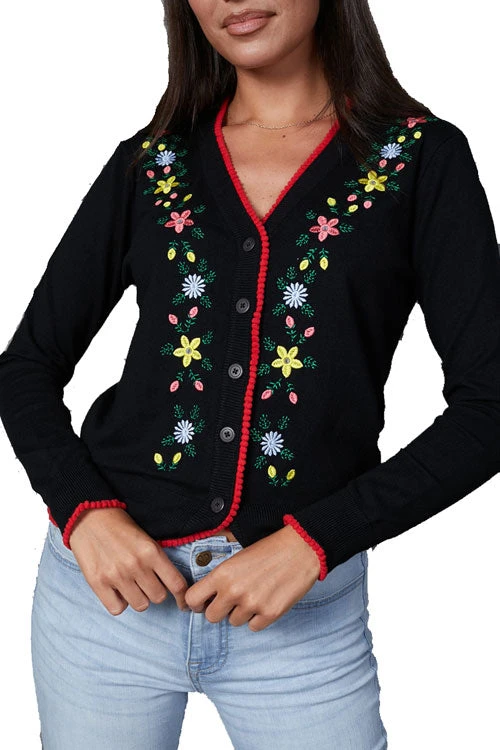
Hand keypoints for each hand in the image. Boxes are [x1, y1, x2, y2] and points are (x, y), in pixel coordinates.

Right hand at [69, 507, 190, 615]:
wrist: (88, 516)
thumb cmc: (119, 526)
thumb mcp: (146, 538)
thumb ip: (158, 559)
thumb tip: (172, 584)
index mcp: (151, 551)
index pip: (176, 584)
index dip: (183, 596)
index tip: (182, 602)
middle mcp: (136, 565)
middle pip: (159, 597)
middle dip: (156, 591)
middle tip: (147, 582)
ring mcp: (116, 576)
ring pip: (141, 605)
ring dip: (138, 597)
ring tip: (131, 584)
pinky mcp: (98, 583)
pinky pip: (118, 609)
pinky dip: (119, 602)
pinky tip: (116, 590)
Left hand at [184, 524, 321, 630]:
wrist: (300, 549)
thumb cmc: (269, 550)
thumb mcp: (237, 556)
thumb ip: (220, 576)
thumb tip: (208, 594)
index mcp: (222, 574)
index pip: (192, 599)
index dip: (197, 603)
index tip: (203, 603)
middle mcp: (233, 591)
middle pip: (212, 617)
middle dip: (219, 610)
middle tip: (231, 600)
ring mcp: (252, 604)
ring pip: (234, 622)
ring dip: (241, 612)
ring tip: (255, 594)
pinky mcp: (270, 614)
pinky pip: (253, 627)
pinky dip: (258, 618)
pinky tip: (266, 600)